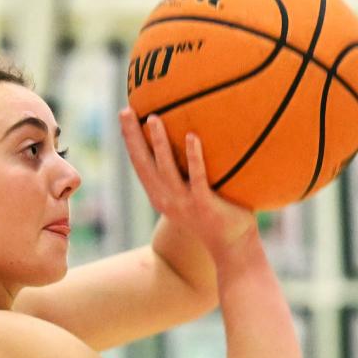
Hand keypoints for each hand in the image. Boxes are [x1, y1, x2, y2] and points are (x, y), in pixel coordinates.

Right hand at [119, 108, 257, 260]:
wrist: (232, 247)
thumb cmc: (216, 216)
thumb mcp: (193, 194)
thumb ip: (187, 172)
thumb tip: (194, 135)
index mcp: (160, 196)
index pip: (140, 164)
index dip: (130, 140)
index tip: (124, 114)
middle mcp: (166, 200)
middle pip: (144, 164)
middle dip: (133, 137)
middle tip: (126, 111)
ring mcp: (184, 203)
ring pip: (167, 169)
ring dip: (158, 143)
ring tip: (154, 118)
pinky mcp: (204, 205)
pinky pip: (197, 177)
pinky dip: (194, 157)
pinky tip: (192, 136)